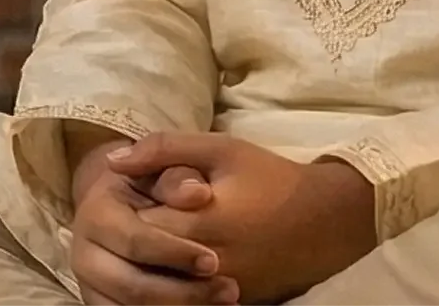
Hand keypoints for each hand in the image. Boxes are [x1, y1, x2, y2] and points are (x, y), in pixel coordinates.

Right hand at [70, 138, 237, 305]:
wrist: (126, 203)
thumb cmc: (152, 182)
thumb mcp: (164, 170)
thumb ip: (178, 177)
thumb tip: (199, 194)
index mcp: (95, 214)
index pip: (135, 241)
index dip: (176, 253)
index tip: (215, 261)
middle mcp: (84, 254)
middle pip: (132, 286)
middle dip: (184, 293)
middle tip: (230, 291)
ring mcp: (90, 285)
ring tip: (225, 303)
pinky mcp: (101, 304)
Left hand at [111, 134, 376, 303]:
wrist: (324, 220)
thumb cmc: (271, 178)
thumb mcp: (221, 149)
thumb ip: (164, 149)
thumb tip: (114, 161)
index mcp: (198, 223)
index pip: (134, 227)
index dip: (125, 210)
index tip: (129, 195)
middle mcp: (203, 266)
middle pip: (142, 262)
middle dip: (133, 241)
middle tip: (138, 219)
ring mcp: (216, 292)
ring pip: (158, 289)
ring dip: (149, 267)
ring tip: (153, 242)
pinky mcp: (228, 305)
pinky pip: (183, 301)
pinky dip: (171, 284)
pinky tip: (171, 265)